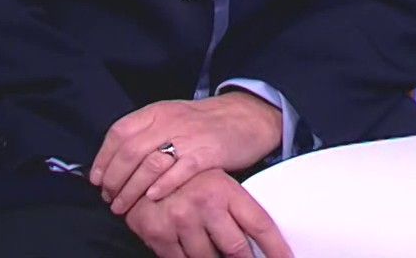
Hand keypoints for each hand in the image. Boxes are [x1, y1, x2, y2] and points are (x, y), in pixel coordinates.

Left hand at [91, 93, 283, 215]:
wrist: (247, 117)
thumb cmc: (205, 123)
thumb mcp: (172, 117)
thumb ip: (146, 133)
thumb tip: (114, 159)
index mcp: (158, 111)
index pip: (119, 132)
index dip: (103, 158)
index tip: (96, 180)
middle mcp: (170, 121)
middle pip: (130, 151)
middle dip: (114, 179)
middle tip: (108, 198)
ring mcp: (189, 136)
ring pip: (150, 164)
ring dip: (131, 189)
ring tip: (123, 206)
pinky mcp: (208, 152)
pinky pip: (180, 171)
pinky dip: (162, 186)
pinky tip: (152, 198)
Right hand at [123, 167, 293, 257]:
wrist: (139, 166)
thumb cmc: (186, 177)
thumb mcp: (217, 181)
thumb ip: (236, 206)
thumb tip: (258, 236)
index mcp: (225, 189)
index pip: (260, 226)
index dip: (276, 249)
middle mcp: (204, 205)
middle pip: (237, 249)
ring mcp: (180, 221)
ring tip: (217, 251)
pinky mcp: (158, 236)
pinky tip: (195, 252)